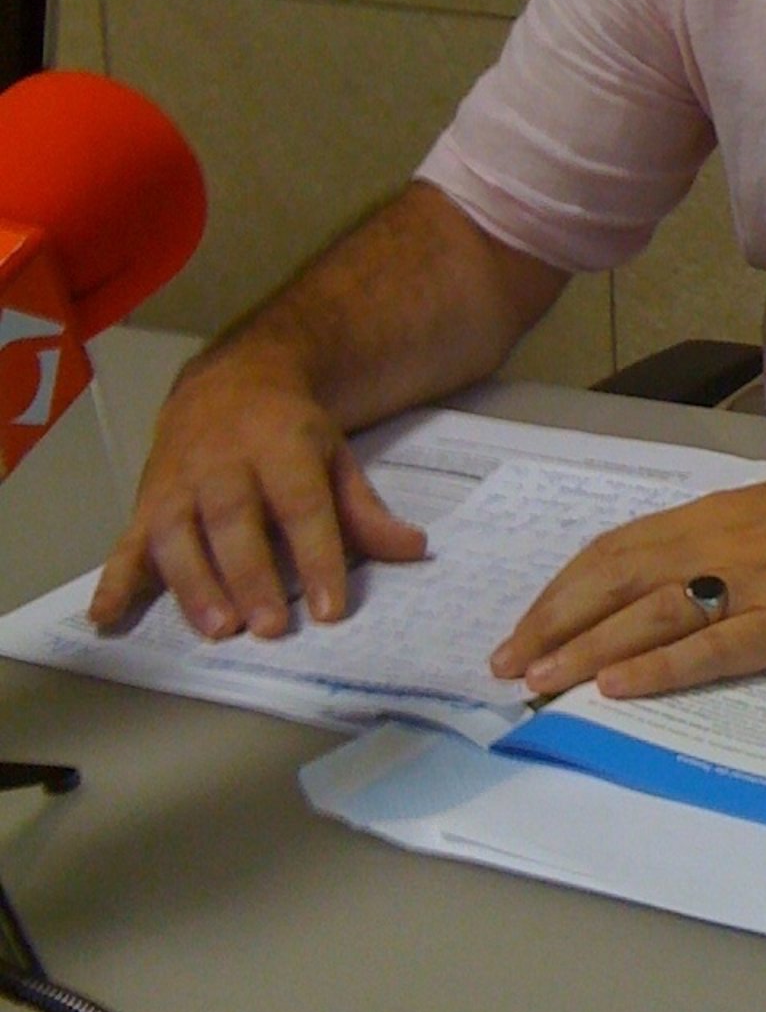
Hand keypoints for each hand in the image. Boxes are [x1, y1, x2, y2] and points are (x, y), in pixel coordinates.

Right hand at [88, 342, 426, 639]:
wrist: (226, 381)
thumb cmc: (288, 433)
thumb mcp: (334, 457)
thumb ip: (365, 510)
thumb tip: (413, 550)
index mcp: (280, 447)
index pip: (301, 505)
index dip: (317, 555)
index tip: (332, 609)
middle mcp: (223, 463)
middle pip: (234, 521)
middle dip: (251, 575)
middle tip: (270, 627)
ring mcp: (178, 483)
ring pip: (178, 534)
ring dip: (194, 584)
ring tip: (218, 629)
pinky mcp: (145, 502)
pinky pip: (124, 542)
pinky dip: (114, 580)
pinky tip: (105, 617)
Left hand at [489, 460, 765, 699]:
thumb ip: (711, 542)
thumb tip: (655, 578)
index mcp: (709, 517)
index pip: (613, 551)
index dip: (561, 591)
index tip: (523, 627)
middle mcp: (718, 544)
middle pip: (614, 581)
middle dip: (552, 624)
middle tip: (506, 666)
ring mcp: (754, 584)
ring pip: (650, 614)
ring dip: (586, 649)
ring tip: (539, 682)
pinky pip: (713, 647)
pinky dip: (660, 666)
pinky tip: (620, 686)